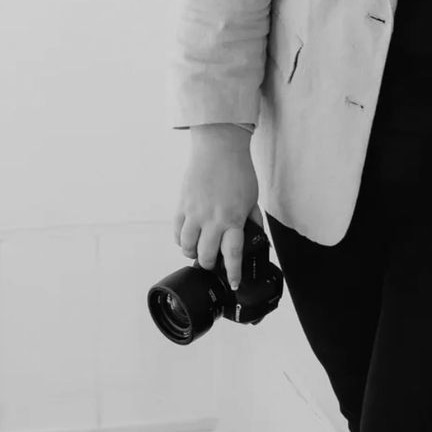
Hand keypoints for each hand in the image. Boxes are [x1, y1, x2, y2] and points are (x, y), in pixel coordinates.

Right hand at [174, 128, 262, 290]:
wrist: (219, 147)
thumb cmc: (238, 170)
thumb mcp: (252, 196)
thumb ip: (251, 218)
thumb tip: (255, 233)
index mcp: (234, 218)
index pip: (233, 254)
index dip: (233, 273)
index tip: (233, 283)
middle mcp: (213, 219)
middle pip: (206, 255)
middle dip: (210, 265)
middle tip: (213, 265)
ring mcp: (195, 213)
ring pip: (187, 246)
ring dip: (191, 253)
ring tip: (197, 252)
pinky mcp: (182, 205)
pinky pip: (176, 231)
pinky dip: (180, 240)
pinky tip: (186, 239)